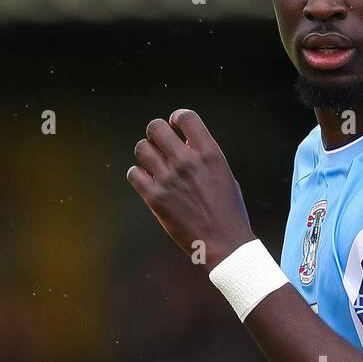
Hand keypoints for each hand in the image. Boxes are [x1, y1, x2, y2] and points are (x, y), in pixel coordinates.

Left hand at [127, 109, 253, 269]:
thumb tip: (185, 142)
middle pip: (156, 128)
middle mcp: (188, 162)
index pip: (186, 117)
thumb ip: (205, 156)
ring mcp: (169, 179)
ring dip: (146, 153)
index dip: (176, 117)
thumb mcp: (225, 176)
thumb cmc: (228, 211)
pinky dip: (138, 175)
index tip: (174, 125)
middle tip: (160, 145)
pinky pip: (134, 173)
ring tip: (153, 164)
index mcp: (210, 154)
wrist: (224, 244)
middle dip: (155, 133)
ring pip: (141, 148)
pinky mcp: (155, 198)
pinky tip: (147, 181)